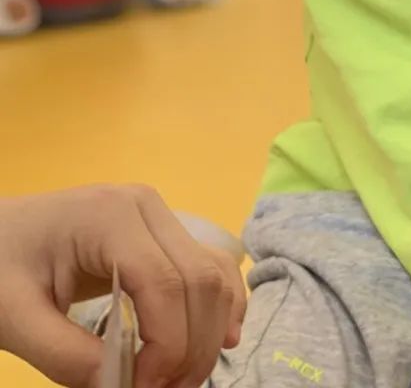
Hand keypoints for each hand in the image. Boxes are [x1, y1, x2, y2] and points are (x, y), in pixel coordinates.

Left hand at [0, 185, 246, 387]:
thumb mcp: (14, 317)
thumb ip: (65, 356)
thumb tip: (124, 387)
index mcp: (110, 218)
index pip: (164, 285)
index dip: (167, 346)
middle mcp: (147, 208)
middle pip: (199, 282)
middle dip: (193, 347)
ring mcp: (161, 217)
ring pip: (214, 276)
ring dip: (210, 333)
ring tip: (181, 379)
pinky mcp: (166, 233)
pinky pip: (212, 268)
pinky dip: (222, 307)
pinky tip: (221, 340)